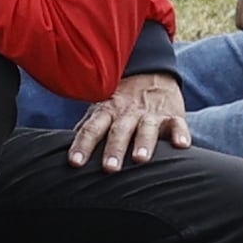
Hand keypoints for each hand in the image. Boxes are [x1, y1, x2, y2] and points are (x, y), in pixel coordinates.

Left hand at [66, 73, 188, 169]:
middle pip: (118, 131)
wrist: (151, 73)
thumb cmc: (120, 102)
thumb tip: (60, 148)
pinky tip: (182, 146)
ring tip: (140, 159)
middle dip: (114, 149)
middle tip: (109, 169)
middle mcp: (127, 113)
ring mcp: (150, 114)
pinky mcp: (173, 114)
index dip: (82, 145)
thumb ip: (86, 128)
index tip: (75, 163)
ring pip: (146, 128)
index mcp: (106, 111)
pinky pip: (177, 124)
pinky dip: (180, 134)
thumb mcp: (101, 108)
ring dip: (144, 143)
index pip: (91, 128)